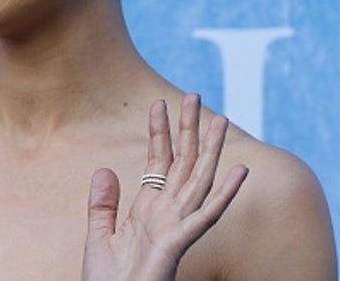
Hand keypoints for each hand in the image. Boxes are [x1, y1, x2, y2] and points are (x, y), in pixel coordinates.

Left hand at [81, 94, 247, 280]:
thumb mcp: (99, 237)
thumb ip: (103, 204)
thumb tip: (105, 169)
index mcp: (148, 211)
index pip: (158, 162)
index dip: (159, 132)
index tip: (159, 103)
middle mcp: (167, 214)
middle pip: (182, 163)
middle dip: (188, 130)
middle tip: (195, 95)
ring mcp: (177, 227)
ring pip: (199, 179)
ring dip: (211, 149)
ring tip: (221, 118)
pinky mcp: (180, 243)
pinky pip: (207, 214)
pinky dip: (225, 192)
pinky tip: (240, 169)